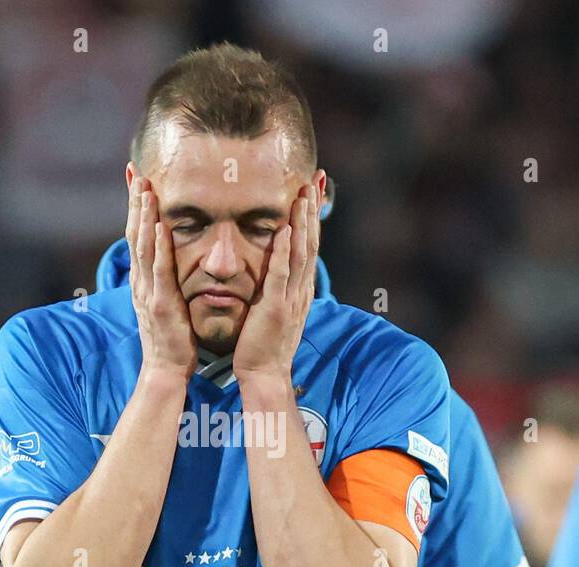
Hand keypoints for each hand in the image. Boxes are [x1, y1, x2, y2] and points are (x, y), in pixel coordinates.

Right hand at [126, 175, 197, 379]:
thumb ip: (166, 280)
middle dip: (134, 202)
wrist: (165, 370)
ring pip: (143, 247)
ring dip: (144, 217)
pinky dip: (159, 246)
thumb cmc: (172, 338)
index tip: (136, 180)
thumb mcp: (167, 302)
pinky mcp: (161, 304)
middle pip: (135, 233)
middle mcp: (140, 281)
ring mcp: (148, 292)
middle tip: (135, 172)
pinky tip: (162, 226)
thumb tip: (170, 259)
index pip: (137, 236)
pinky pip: (160, 270)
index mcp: (143, 280)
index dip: (136, 208)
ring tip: (146, 189)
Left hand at [232, 183, 319, 382]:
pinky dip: (283, 251)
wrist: (264, 374)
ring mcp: (290, 299)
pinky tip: (284, 229)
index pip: (309, 246)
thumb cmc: (264, 345)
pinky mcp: (275, 308)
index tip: (312, 191)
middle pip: (310, 242)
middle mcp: (300, 290)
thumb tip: (277, 267)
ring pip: (300, 253)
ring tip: (303, 194)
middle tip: (314, 180)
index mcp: (300, 289)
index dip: (312, 217)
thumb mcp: (276, 310)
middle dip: (312, 210)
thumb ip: (278, 287)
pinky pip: (280, 274)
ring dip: (302, 222)